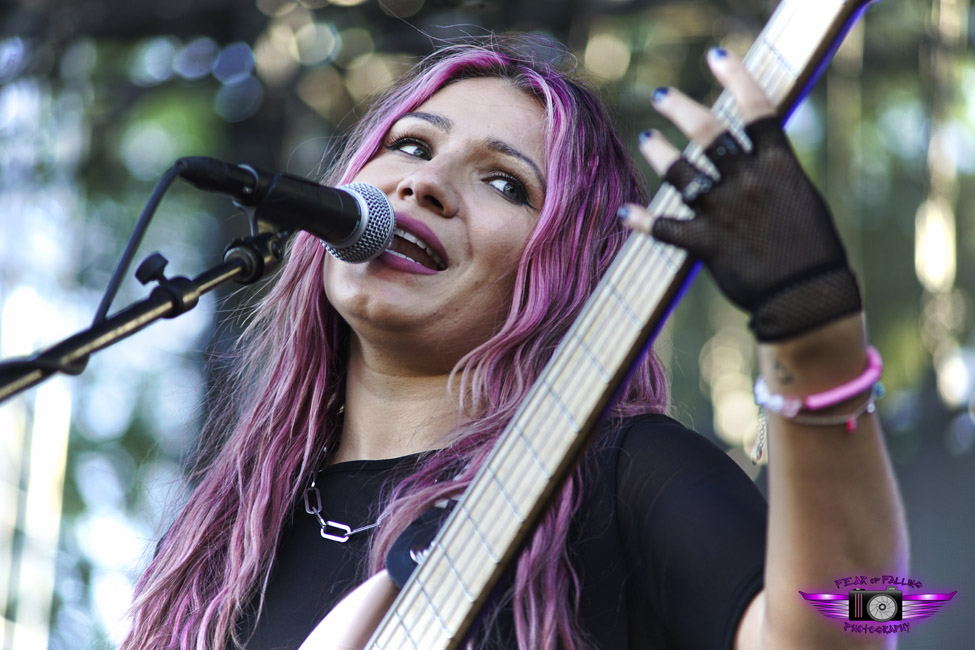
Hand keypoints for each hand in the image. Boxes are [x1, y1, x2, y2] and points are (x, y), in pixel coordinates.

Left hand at [621, 48, 860, 341]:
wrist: (807, 296)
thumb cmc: (812, 248)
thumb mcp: (801, 199)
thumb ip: (773, 173)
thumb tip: (753, 155)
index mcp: (779, 165)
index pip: (756, 109)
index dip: (737, 78)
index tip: (717, 57)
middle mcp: (748, 181)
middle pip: (708, 132)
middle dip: (680, 109)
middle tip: (660, 97)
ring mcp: (724, 211)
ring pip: (680, 172)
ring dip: (659, 152)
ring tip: (647, 139)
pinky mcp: (706, 244)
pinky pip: (664, 226)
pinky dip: (640, 220)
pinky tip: (623, 213)